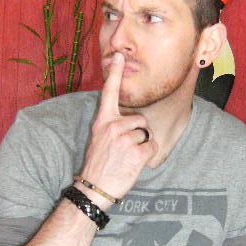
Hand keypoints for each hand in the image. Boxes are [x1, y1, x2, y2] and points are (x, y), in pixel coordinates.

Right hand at [78, 52, 157, 207]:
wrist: (93, 188)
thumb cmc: (98, 165)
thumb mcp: (98, 139)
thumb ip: (111, 126)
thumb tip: (129, 120)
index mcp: (102, 121)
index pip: (109, 93)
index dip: (115, 73)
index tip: (119, 56)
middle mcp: (113, 126)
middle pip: (140, 119)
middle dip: (138, 133)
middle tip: (124, 149)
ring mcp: (125, 139)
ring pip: (146, 133)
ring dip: (142, 146)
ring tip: (127, 157)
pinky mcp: (137, 152)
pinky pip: (152, 146)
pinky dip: (147, 155)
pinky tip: (134, 163)